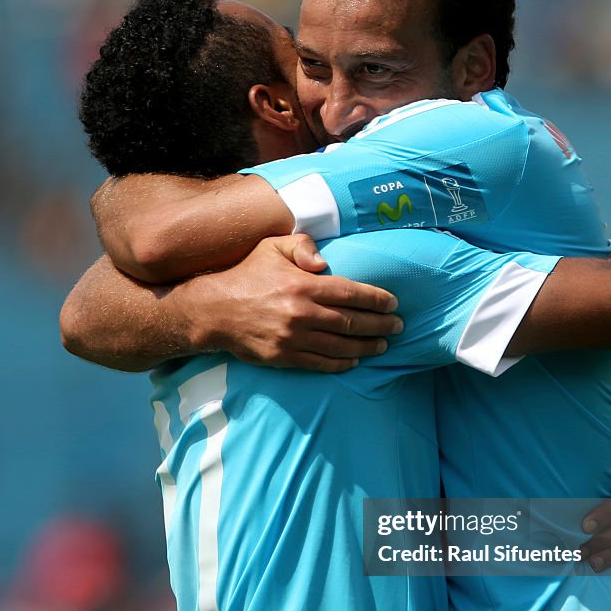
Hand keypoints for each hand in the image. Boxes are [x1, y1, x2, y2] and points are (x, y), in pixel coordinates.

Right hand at [175, 234, 402, 372]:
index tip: (393, 303)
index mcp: (303, 284)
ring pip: (340, 346)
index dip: (377, 300)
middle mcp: (302, 313)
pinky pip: (320, 363)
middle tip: (397, 326)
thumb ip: (303, 246)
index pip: (351, 293)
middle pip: (352, 322)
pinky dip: (341, 363)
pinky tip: (355, 361)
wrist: (213, 310)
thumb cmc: (247, 274)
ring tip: (382, 345)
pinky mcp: (284, 357)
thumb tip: (325, 263)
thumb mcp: (272, 247)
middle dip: (380, 325)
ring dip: (366, 347)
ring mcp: (293, 338)